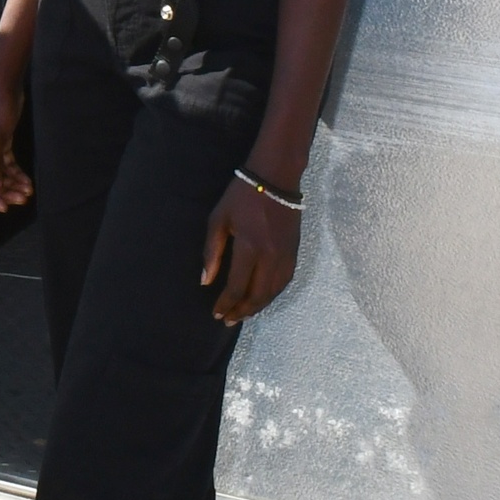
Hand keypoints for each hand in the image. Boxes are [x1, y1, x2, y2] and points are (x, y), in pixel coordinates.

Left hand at [201, 177, 300, 325]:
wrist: (276, 178)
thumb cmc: (242, 196)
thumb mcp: (219, 220)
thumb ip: (211, 252)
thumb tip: (205, 281)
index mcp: (249, 249)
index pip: (237, 287)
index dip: (226, 304)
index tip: (216, 314)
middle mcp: (270, 257)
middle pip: (257, 295)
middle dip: (242, 311)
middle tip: (228, 320)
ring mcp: (285, 256)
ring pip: (273, 292)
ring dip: (258, 307)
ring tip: (243, 314)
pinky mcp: (294, 252)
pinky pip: (284, 282)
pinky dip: (272, 295)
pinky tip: (262, 298)